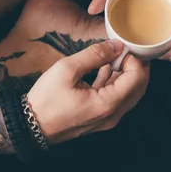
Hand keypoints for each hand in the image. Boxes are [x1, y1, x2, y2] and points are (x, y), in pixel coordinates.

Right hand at [26, 39, 149, 144]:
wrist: (31, 126)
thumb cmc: (46, 100)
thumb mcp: (67, 70)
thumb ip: (94, 55)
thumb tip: (116, 45)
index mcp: (108, 104)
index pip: (137, 78)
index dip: (135, 59)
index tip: (124, 46)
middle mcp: (112, 115)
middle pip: (138, 87)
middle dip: (136, 66)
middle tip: (125, 49)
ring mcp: (107, 119)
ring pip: (129, 93)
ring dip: (126, 74)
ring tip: (115, 55)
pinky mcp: (100, 118)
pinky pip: (116, 99)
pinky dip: (115, 82)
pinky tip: (106, 68)